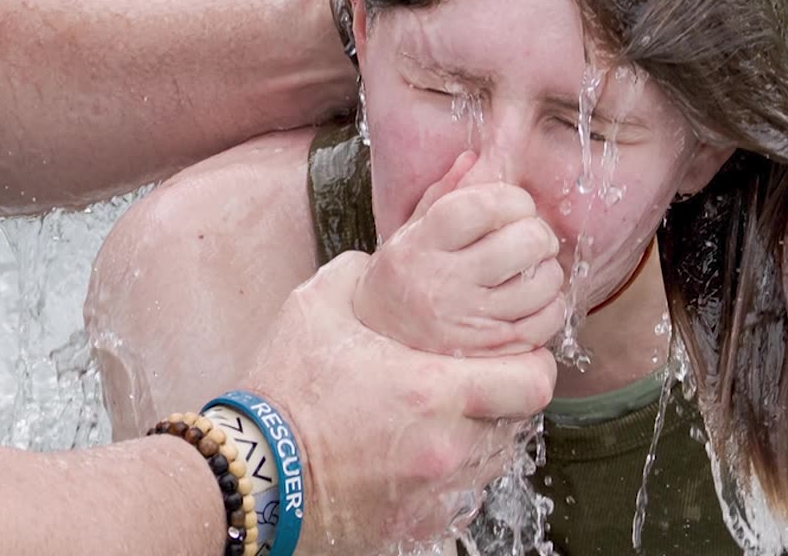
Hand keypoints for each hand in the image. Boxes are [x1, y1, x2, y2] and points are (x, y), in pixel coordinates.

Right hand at [244, 252, 556, 550]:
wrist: (253, 473)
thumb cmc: (283, 391)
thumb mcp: (312, 310)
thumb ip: (352, 274)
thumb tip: (371, 262)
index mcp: (434, 391)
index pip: (534, 382)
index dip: (532, 364)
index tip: (514, 355)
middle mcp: (448, 447)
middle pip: (519, 424)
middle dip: (502, 402)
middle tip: (472, 385)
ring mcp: (437, 493)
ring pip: (492, 463)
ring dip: (478, 439)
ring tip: (439, 420)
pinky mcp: (420, 525)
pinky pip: (461, 497)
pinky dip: (450, 476)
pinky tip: (414, 456)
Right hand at [355, 151, 565, 356]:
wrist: (378, 332)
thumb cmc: (402, 274)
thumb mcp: (411, 229)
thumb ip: (444, 194)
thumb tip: (476, 157)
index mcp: (422, 244)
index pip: (482, 207)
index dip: (512, 199)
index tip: (515, 205)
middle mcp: (443, 282)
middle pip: (523, 243)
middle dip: (537, 234)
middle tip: (527, 239)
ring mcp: (469, 320)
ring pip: (543, 282)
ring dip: (547, 270)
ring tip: (529, 270)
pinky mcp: (491, 348)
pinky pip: (547, 320)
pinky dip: (551, 306)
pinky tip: (532, 300)